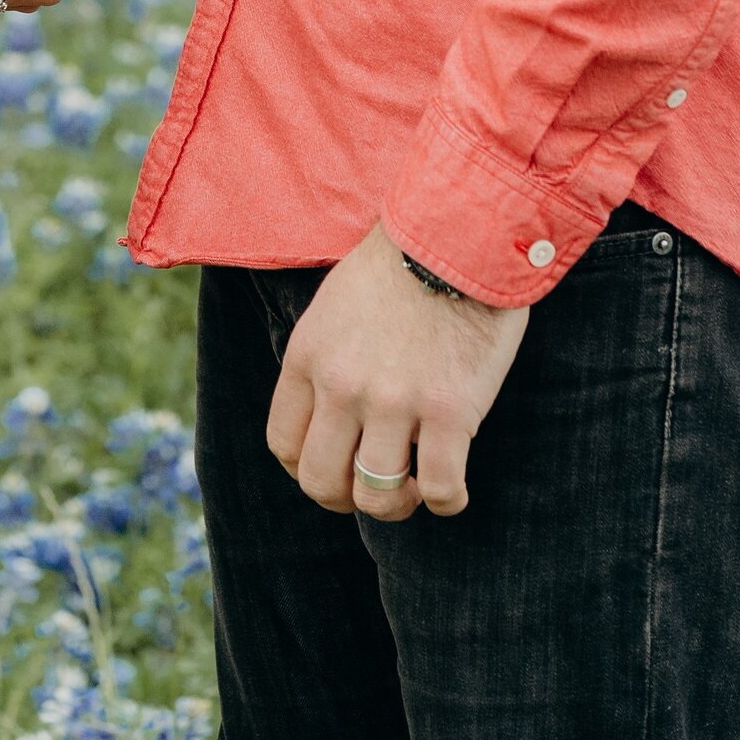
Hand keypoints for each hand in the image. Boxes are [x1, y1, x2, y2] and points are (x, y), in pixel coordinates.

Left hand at [268, 222, 528, 520]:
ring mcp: (394, 403)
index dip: (306, 470)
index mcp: (308, 356)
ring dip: (396, 505)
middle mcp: (342, 386)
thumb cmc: (401, 262)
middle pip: (320, 482)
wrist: (457, 234)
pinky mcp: (449, 412)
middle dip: (344, 499)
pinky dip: (447, 502)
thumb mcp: (335, 305)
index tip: (334, 470)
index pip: (283, 443)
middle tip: (372, 490)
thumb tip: (330, 410)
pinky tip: (453, 490)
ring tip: (415, 488)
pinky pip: (441, 489)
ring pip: (376, 496)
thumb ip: (326, 358)